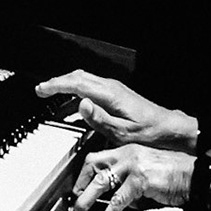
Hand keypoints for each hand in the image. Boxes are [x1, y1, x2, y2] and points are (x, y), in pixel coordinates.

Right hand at [35, 69, 198, 150]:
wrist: (168, 129)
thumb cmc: (149, 133)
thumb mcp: (122, 132)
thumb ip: (99, 119)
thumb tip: (81, 105)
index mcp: (111, 95)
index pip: (77, 84)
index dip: (56, 85)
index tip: (42, 90)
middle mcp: (112, 88)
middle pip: (78, 77)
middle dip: (57, 82)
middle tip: (41, 91)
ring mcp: (114, 90)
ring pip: (84, 80)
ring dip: (66, 86)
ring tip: (52, 98)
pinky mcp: (116, 95)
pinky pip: (92, 88)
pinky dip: (77, 93)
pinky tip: (73, 107)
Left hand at [71, 145, 192, 210]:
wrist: (194, 174)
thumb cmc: (174, 175)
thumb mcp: (146, 172)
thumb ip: (128, 183)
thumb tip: (116, 201)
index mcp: (128, 151)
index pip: (97, 157)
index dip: (84, 174)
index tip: (78, 187)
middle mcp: (128, 154)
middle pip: (93, 166)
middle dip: (80, 185)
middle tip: (74, 201)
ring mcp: (134, 165)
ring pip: (101, 182)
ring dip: (88, 200)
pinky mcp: (141, 179)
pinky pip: (119, 198)